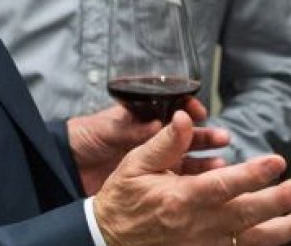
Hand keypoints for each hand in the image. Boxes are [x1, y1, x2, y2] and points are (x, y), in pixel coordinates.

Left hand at [69, 97, 231, 194]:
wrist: (69, 166)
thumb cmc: (87, 137)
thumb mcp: (109, 129)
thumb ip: (135, 128)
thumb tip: (161, 123)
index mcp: (144, 116)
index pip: (174, 109)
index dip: (188, 110)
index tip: (200, 113)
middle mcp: (153, 135)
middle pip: (185, 133)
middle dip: (204, 135)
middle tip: (221, 138)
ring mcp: (154, 157)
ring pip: (185, 155)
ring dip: (203, 158)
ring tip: (220, 162)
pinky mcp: (152, 177)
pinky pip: (175, 176)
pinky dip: (191, 178)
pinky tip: (205, 180)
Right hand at [94, 110, 290, 245]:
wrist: (105, 242)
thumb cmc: (122, 200)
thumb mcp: (135, 165)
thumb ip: (167, 142)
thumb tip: (189, 117)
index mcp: (180, 200)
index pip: (224, 187)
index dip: (253, 175)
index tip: (278, 161)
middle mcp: (197, 226)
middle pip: (248, 215)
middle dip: (282, 200)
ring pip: (252, 240)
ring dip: (287, 229)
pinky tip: (288, 237)